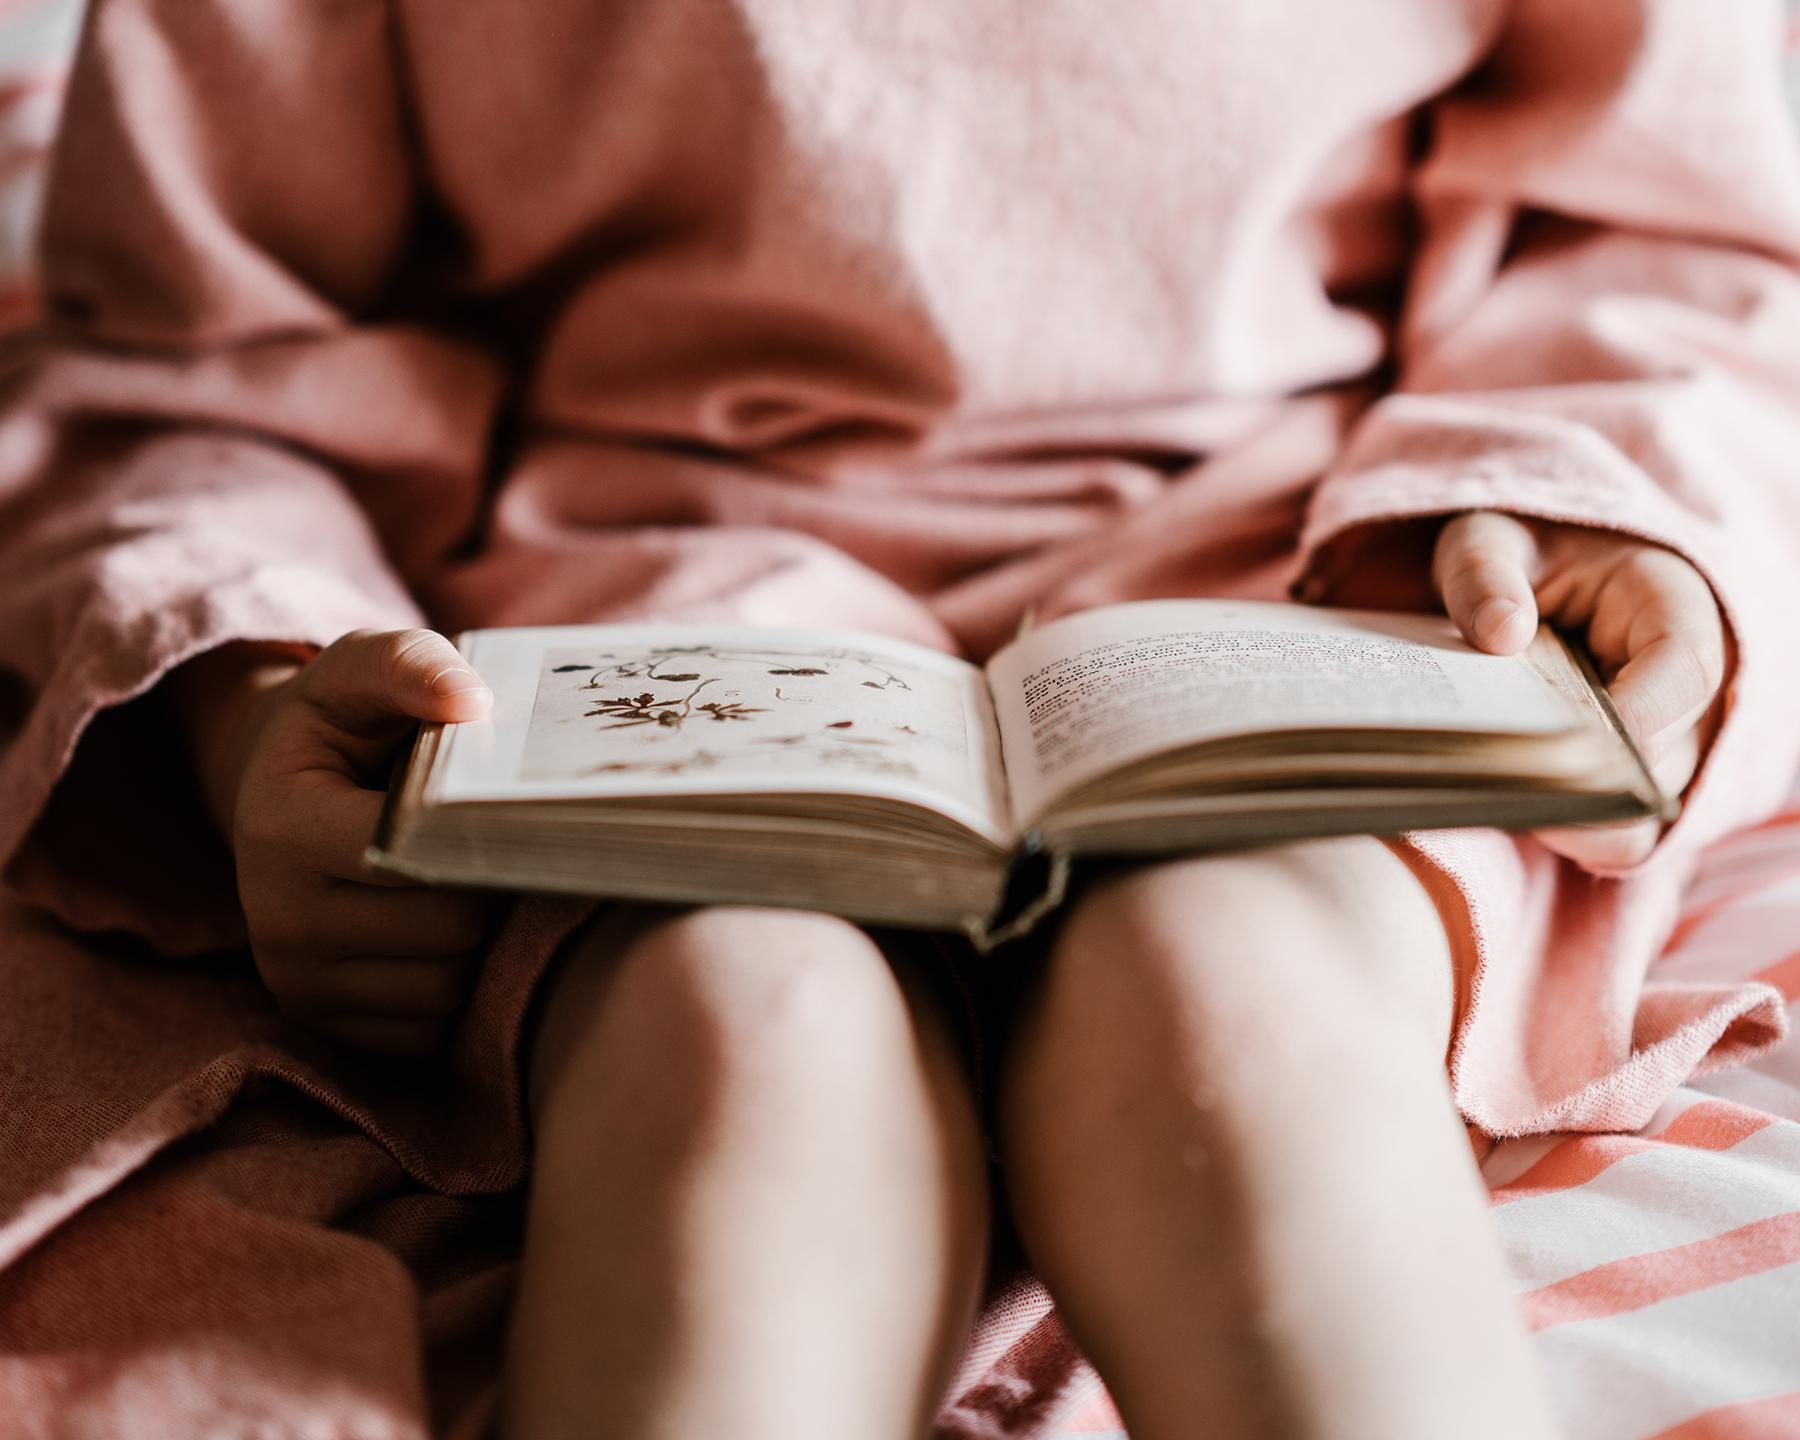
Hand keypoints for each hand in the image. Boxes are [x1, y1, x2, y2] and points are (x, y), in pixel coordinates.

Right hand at [171, 630, 500, 1052]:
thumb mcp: (363, 673)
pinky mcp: (322, 1026)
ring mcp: (295, 983)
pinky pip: (431, 1030)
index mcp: (282, 828)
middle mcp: (275, 920)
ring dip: (479, 942)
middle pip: (450, 931)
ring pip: (448, 987)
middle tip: (492, 846)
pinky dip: (453, 986)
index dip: (479, 833)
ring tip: (462, 885)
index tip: (491, 804)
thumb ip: (413, 667)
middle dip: (488, 888)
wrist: (281, 794)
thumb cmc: (343, 728)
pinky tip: (441, 934)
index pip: (421, 856)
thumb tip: (473, 703)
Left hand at [1433, 512, 1726, 868]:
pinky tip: (1509, 809)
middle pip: (1665, 763)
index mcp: (1673, 607)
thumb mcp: (1491, 539)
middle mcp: (1691, 687)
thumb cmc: (1524, 553)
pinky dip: (1569, 834)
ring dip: (1574, 819)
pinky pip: (1619, 836)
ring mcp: (1673, 742)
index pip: (1683, 673)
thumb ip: (1485, 574)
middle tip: (1502, 783)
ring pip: (1644, 816)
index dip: (1633, 720)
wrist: (1542, 575)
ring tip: (1499, 796)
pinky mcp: (1637, 782)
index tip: (1564, 748)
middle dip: (1587, 784)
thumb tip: (1499, 632)